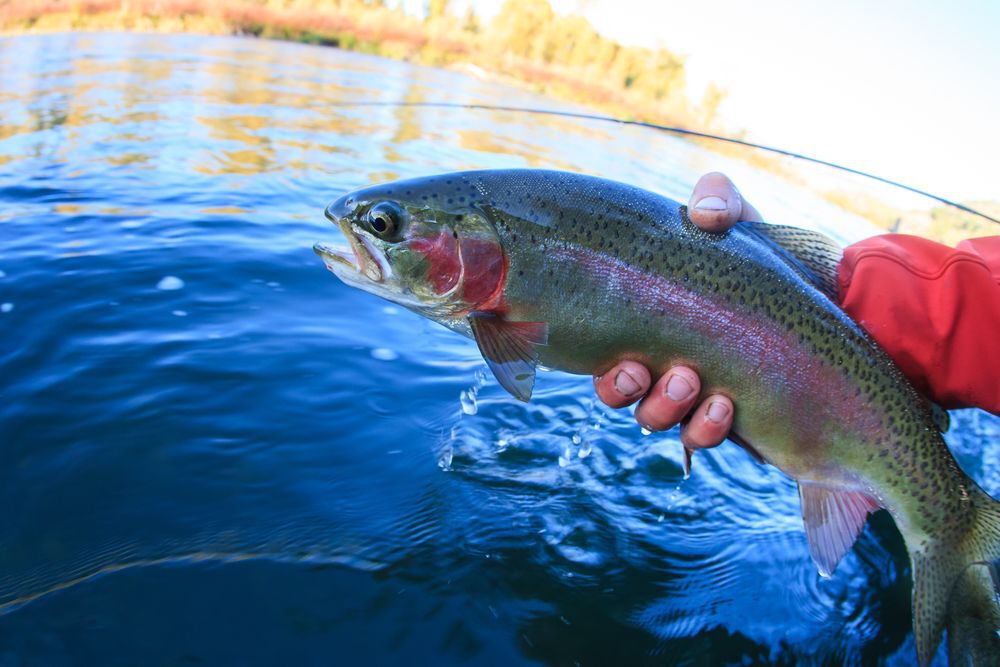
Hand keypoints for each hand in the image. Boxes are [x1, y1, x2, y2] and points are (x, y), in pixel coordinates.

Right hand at [592, 172, 762, 467]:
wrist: (833, 303)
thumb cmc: (770, 261)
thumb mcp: (743, 220)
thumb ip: (718, 198)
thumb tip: (705, 215)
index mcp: (651, 319)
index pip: (603, 346)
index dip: (598, 359)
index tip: (618, 353)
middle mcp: (663, 361)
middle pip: (616, 390)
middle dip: (621, 386)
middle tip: (644, 370)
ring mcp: (695, 394)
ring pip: (652, 417)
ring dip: (663, 406)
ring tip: (692, 381)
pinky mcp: (730, 419)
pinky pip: (698, 437)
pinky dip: (704, 427)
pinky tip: (725, 407)